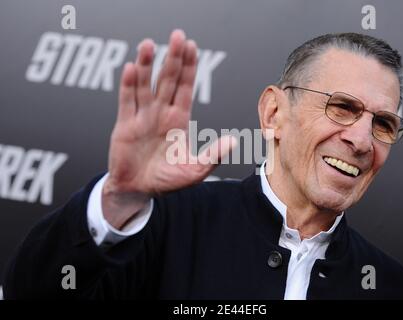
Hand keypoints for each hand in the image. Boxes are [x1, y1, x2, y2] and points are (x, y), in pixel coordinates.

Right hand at [103, 30, 235, 227]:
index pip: (185, 87)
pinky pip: (126, 101)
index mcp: (178, 119)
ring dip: (147, 65)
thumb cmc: (167, 179)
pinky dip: (128, 85)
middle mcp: (160, 113)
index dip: (189, 68)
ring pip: (145, 85)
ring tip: (149, 45)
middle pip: (168, 80)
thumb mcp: (194, 170)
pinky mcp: (124, 125)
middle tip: (178, 36)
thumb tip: (233, 141)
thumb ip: (212, 156)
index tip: (192, 47)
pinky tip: (131, 68)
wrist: (138, 190)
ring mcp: (142, 117)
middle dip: (173, 58)